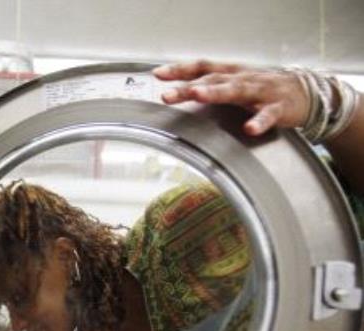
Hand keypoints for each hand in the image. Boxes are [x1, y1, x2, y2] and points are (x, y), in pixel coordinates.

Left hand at [152, 60, 309, 136]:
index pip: (201, 68)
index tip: (158, 74)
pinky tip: (249, 129)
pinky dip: (258, 121)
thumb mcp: (233, 85)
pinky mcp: (279, 107)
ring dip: (216, 93)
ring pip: (236, 90)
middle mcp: (242, 79)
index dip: (180, 69)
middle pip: (212, 80)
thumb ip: (208, 89)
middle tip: (167, 95)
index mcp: (229, 74)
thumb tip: (177, 94)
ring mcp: (260, 92)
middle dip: (188, 87)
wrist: (305, 93)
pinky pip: (267, 114)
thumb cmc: (261, 90)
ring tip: (197, 96)